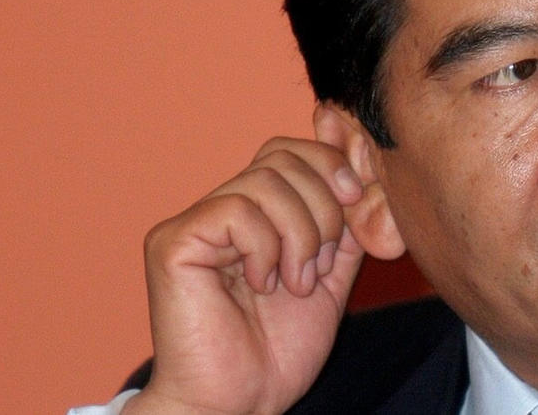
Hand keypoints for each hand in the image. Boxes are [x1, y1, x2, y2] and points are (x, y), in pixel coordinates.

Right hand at [124, 106, 373, 413]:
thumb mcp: (332, 274)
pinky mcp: (173, 243)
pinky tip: (262, 283)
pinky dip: (265, 247)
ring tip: (296, 282)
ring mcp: (195, 223)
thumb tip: (363, 166)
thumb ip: (345, 223)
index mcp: (257, 212)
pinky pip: (236, 212)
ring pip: (264, 181)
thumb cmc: (279, 348)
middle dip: (323, 205)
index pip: (290, 149)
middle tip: (322, 262)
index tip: (357, 196)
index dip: (330, 161)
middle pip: (282, 157)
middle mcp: (222, 208)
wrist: (241, 403)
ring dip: (300, 234)